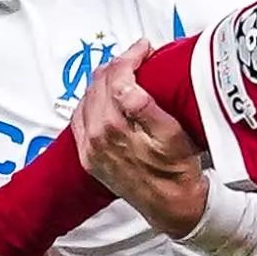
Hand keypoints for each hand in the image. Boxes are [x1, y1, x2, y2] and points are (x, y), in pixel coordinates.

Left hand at [70, 43, 206, 238]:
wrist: (171, 206)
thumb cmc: (177, 172)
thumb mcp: (172, 136)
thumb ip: (146, 107)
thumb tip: (128, 85)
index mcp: (115, 126)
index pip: (116, 75)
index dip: (131, 56)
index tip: (144, 49)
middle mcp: (96, 136)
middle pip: (98, 83)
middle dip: (118, 64)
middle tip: (137, 58)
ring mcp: (89, 148)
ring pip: (87, 98)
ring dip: (104, 81)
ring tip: (124, 73)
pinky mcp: (88, 157)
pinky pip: (79, 120)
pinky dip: (90, 102)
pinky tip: (103, 98)